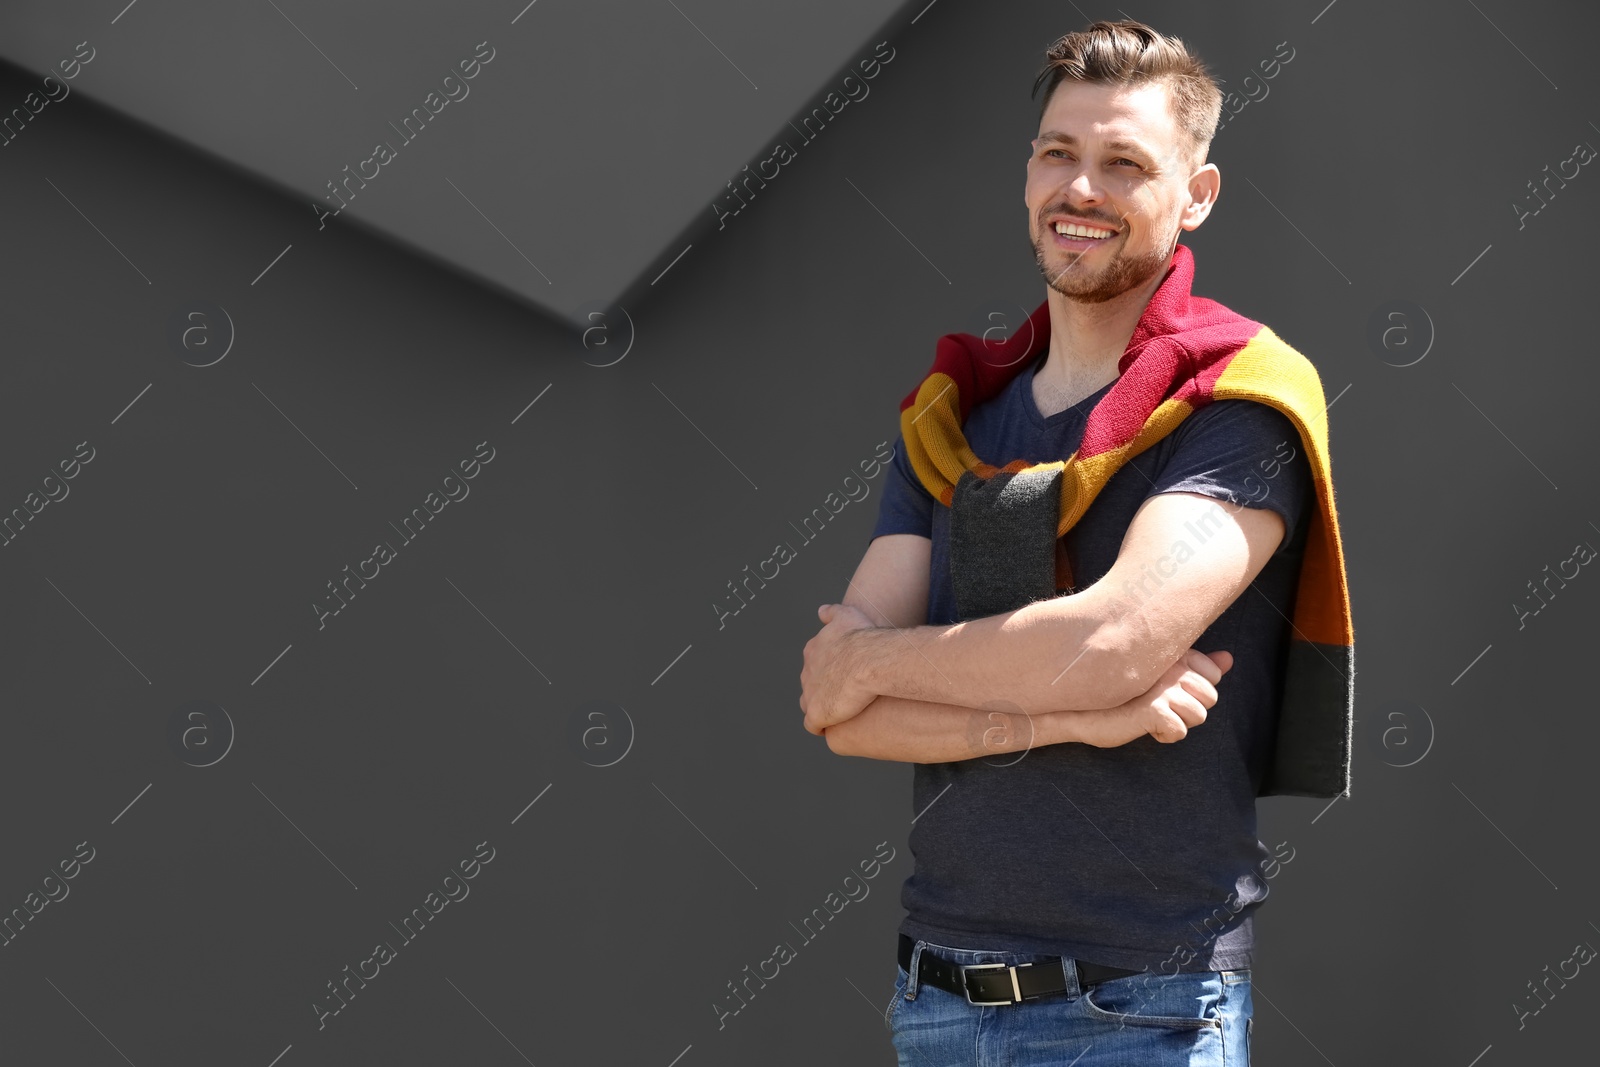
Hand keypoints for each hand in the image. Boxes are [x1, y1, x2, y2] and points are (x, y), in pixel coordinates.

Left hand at [799, 603, 877, 734]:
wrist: (868, 660)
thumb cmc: (863, 637)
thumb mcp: (847, 614)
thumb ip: (832, 612)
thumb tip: (821, 611)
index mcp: (812, 651)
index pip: (815, 664)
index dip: (830, 671)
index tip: (846, 675)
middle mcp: (806, 672)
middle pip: (811, 685)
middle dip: (825, 690)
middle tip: (848, 694)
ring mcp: (809, 694)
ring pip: (810, 705)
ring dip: (822, 708)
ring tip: (842, 713)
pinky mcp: (817, 714)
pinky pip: (813, 725)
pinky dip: (822, 726)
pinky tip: (837, 727)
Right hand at [1069, 648, 1232, 748]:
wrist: (1078, 711)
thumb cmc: (1119, 696)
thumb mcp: (1161, 678)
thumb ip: (1196, 667)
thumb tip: (1228, 658)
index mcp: (1172, 654)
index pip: (1212, 676)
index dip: (1195, 691)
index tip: (1167, 691)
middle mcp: (1169, 667)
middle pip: (1210, 697)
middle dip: (1189, 709)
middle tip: (1158, 706)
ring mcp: (1161, 688)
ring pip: (1199, 714)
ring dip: (1177, 722)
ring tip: (1151, 715)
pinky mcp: (1153, 709)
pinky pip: (1180, 730)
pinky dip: (1164, 735)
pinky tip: (1145, 727)